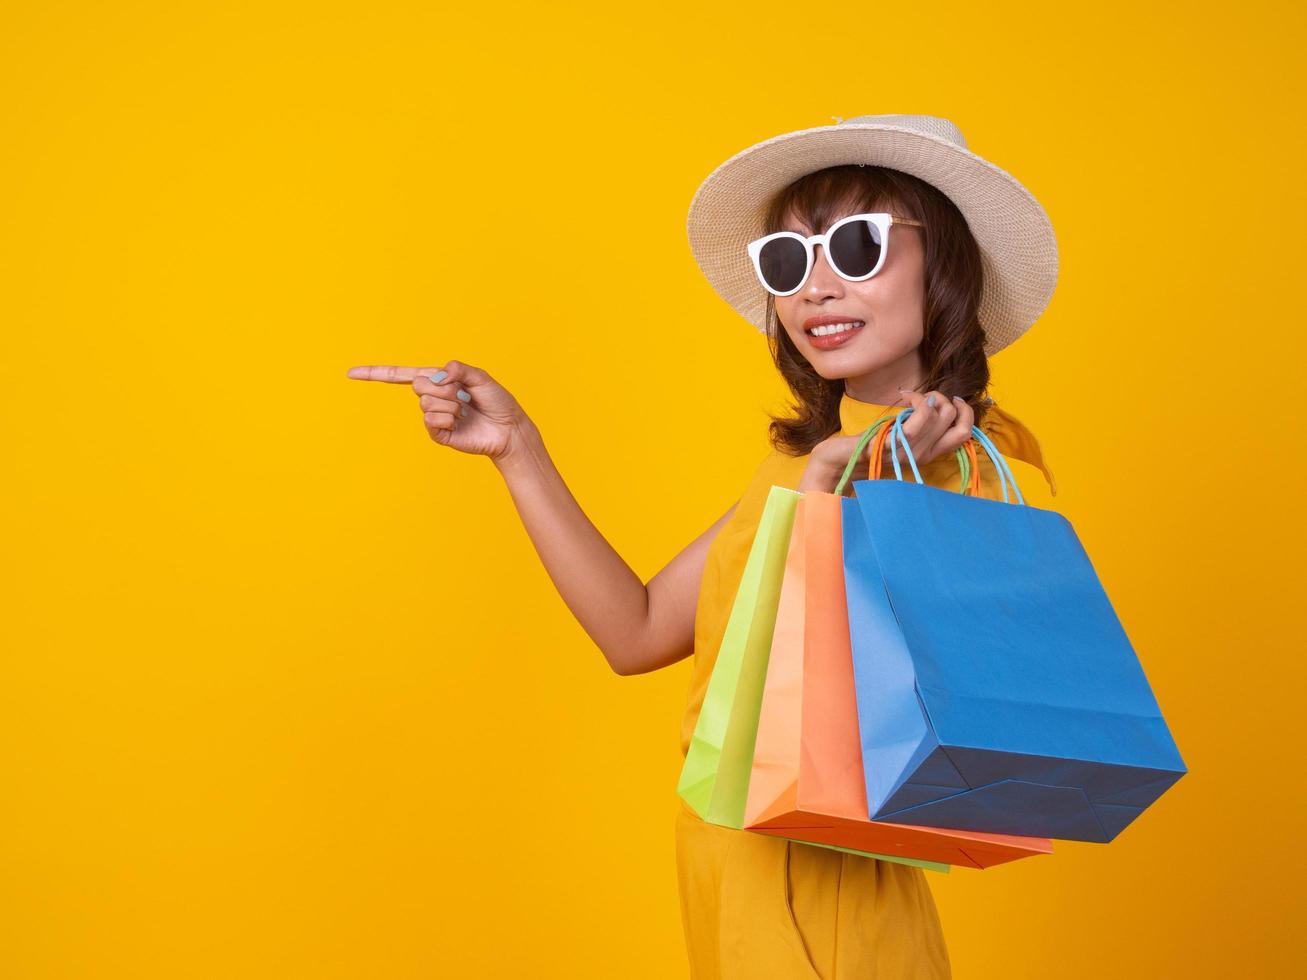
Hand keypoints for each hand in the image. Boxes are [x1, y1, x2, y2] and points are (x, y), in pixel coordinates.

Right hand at [345, 359, 530, 461]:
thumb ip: (459, 369)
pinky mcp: (439, 434)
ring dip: (451, 404)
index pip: (401, 375)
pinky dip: (448, 418)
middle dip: (445, 387)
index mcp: (438, 380)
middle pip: (419, 385)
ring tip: (466, 410)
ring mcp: (434, 417)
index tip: (350, 373)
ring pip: (427, 403)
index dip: (376, 374)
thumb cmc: (497, 402)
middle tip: (465, 396)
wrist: (508, 429)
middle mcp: (433, 398)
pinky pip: (431, 421)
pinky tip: (460, 422)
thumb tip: (440, 374)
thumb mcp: (481, 377)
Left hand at [881, 388, 975, 471]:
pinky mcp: (895, 443)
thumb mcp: (903, 436)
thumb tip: (936, 400)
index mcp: (929, 453)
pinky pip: (921, 418)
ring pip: (940, 415)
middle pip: (953, 418)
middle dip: (943, 398)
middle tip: (923, 397)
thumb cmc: (872, 442)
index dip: (966, 412)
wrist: (846, 459)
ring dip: (928, 396)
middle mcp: (924, 454)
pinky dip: (917, 400)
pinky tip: (904, 396)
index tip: (953, 400)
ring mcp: (911, 451)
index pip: (964, 434)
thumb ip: (921, 425)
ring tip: (910, 397)